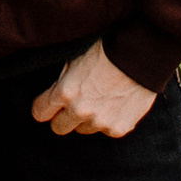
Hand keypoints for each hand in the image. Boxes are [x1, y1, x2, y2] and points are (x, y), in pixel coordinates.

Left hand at [32, 41, 155, 138]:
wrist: (141, 54)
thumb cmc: (107, 50)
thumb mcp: (75, 58)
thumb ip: (63, 80)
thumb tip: (55, 91)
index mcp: (65, 92)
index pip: (39, 112)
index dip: (44, 107)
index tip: (49, 104)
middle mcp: (80, 111)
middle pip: (59, 128)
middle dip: (63, 117)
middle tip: (75, 104)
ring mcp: (100, 122)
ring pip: (84, 129)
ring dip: (88, 119)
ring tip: (101, 98)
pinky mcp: (119, 128)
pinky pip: (106, 130)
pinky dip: (110, 120)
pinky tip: (117, 102)